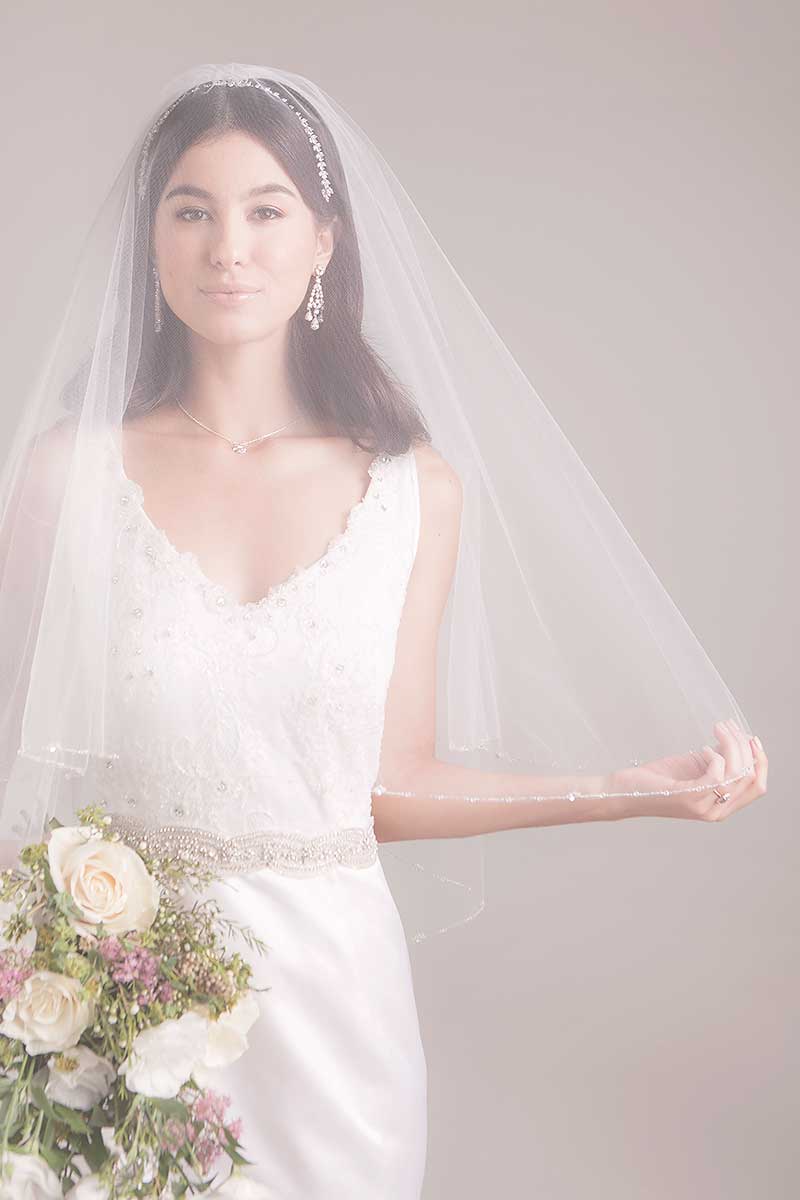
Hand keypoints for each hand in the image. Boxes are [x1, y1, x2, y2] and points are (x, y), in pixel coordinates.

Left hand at [604, 718, 768, 820]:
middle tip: (728, 726)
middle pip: (751, 777)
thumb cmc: (659, 779)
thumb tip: (737, 740)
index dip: (760, 760)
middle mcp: (717, 811)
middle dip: (745, 747)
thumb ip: (719, 758)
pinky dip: (715, 755)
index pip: (758, 786)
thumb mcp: (696, 766)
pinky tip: (702, 747)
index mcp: (722, 805)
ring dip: (730, 743)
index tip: (751, 737)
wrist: (625, 791)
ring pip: (737, 773)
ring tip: (717, 727)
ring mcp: (705, 807)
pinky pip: (718, 773)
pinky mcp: (690, 798)